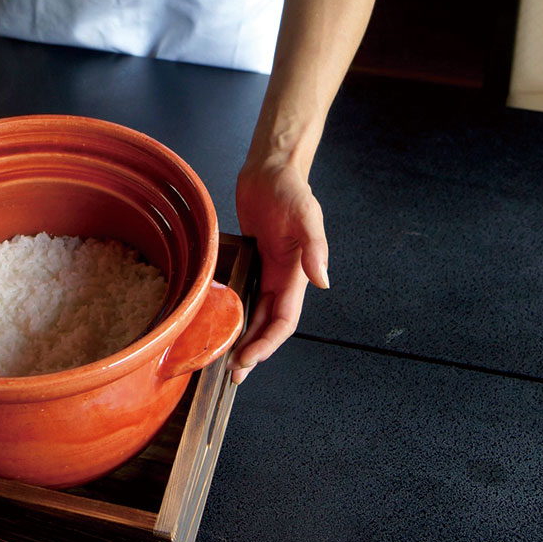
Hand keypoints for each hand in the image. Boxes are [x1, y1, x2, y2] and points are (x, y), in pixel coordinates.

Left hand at [230, 156, 328, 383]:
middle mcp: (282, 276)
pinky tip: (219, 321)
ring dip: (244, 336)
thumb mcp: (305, 214)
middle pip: (268, 323)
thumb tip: (323, 281)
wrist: (270, 167)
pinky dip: (234, 309)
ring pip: (255, 312)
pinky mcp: (250, 258)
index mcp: (296, 273)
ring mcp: (265, 268)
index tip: (248, 359)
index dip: (268, 343)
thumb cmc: (289, 188)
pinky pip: (243, 291)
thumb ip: (314, 247)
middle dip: (254, 350)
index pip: (284, 320)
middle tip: (232, 373)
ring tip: (225, 358)